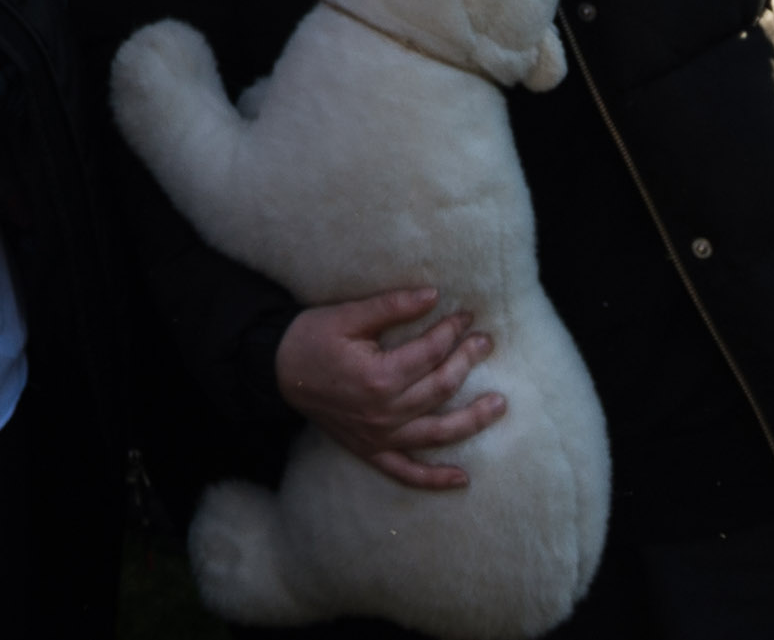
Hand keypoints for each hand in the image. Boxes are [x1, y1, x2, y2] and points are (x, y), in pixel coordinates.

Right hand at [274, 287, 504, 492]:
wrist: (275, 371)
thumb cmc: (311, 339)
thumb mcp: (347, 315)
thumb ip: (392, 306)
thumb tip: (434, 295)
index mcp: (379, 376)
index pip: (431, 352)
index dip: (452, 331)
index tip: (466, 316)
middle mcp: (385, 412)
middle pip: (441, 387)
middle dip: (467, 361)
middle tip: (485, 342)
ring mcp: (380, 436)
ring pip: (438, 432)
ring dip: (472, 419)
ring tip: (499, 404)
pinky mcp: (371, 451)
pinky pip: (407, 472)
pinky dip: (434, 479)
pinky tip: (462, 478)